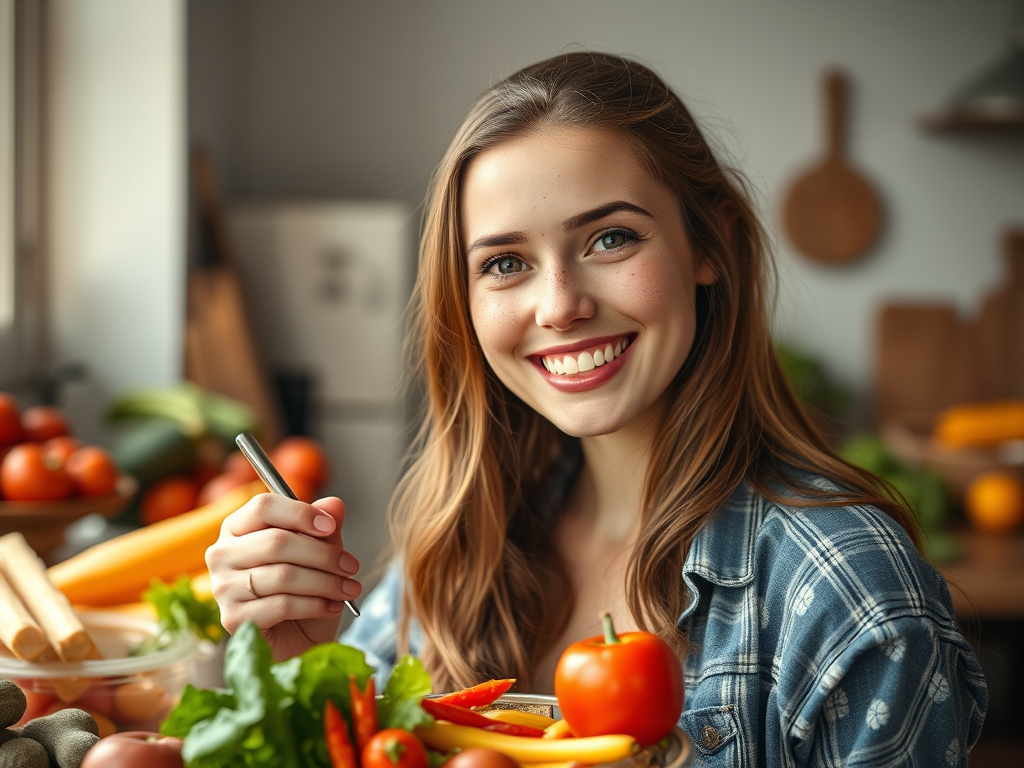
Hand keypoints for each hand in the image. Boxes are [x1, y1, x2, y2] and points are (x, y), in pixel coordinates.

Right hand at [205, 493, 361, 660]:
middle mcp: (222, 554)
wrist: (298, 642)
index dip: (300, 513)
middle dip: (323, 555)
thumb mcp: (320, 556)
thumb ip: (324, 528)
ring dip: (325, 582)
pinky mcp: (233, 618)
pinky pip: (282, 605)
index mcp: (237, 528)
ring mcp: (223, 588)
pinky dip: (315, 605)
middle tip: (351, 566)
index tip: (331, 526)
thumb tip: (334, 504)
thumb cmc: (304, 593)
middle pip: (276, 542)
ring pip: (283, 575)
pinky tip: (333, 606)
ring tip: (349, 589)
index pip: (263, 507)